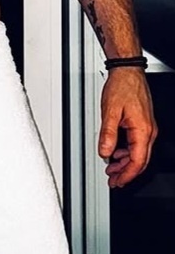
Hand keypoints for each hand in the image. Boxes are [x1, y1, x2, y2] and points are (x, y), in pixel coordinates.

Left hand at [98, 67, 156, 187]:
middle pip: (140, 161)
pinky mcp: (142, 123)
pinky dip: (126, 152)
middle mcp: (148, 131)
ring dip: (125, 163)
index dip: (126, 175)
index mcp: (142, 130)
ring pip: (138, 153)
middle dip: (126, 173)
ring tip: (111, 169)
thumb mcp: (110, 111)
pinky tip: (116, 153)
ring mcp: (146, 127)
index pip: (137, 161)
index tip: (117, 182)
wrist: (128, 71)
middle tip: (113, 180)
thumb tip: (105, 152)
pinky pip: (137, 143)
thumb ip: (107, 134)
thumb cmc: (122, 86)